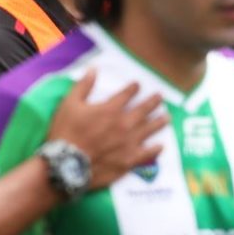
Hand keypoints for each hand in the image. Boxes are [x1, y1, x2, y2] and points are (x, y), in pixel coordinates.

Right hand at [46, 69, 166, 188]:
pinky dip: (156, 149)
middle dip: (153, 101)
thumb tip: (94, 69)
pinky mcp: (130, 160)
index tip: (138, 85)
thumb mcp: (69, 104)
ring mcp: (130, 143)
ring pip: (150, 129)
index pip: (127, 94)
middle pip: (144, 110)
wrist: (66, 165)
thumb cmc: (65, 133)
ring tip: (167, 117)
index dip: (133, 88)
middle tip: (160, 97)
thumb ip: (83, 86)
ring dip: (160, 122)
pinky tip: (161, 146)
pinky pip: (148, 153)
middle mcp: (125, 124)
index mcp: (111, 109)